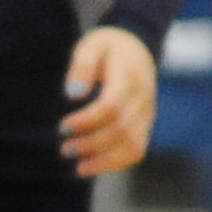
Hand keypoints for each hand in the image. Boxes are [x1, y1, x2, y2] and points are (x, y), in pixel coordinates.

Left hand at [61, 26, 158, 177]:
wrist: (138, 47)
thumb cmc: (108, 48)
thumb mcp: (91, 46)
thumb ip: (81, 66)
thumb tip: (73, 94)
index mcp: (129, 77)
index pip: (111, 106)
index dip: (87, 121)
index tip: (63, 127)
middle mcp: (143, 98)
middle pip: (121, 130)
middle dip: (91, 144)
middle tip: (64, 149)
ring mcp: (148, 113)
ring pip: (133, 146)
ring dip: (105, 160)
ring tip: (78, 166)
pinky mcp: (146, 124)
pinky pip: (137, 150)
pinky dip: (116, 162)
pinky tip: (93, 165)